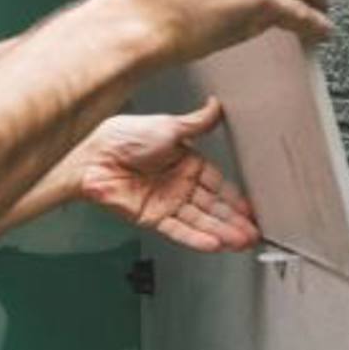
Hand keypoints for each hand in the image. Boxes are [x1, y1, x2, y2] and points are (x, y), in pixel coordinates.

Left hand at [76, 98, 258, 252]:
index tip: (252, 210)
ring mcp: (166, 203)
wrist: (94, 156)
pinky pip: (179, 230)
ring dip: (222, 233)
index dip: (235, 199)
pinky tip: (214, 243)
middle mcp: (178, 185)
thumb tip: (215, 106)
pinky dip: (197, 238)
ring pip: (200, 222)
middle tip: (254, 233)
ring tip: (242, 242)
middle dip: (235, 222)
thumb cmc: (124, 136)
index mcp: (186, 163)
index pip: (218, 185)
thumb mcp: (169, 126)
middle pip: (213, 208)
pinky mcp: (152, 218)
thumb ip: (198, 122)